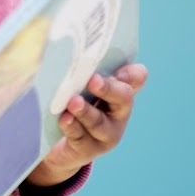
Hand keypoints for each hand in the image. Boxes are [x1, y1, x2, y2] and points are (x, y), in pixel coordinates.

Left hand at [26, 62, 147, 187]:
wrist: (60, 146)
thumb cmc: (73, 107)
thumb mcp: (80, 87)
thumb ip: (83, 71)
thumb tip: (78, 45)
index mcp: (119, 92)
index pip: (134, 79)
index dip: (131, 74)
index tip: (120, 69)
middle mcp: (118, 113)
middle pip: (122, 99)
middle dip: (108, 89)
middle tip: (94, 80)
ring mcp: (105, 134)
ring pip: (98, 122)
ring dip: (86, 111)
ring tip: (73, 102)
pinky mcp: (88, 150)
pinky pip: (80, 137)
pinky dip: (71, 127)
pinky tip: (64, 119)